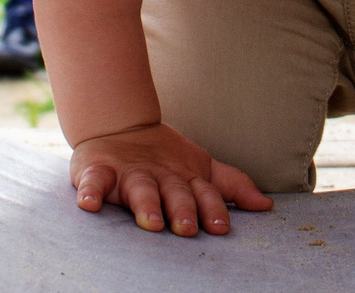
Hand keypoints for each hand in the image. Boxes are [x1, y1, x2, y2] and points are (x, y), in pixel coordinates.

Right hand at [70, 122, 272, 235]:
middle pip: (174, 192)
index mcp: (184, 178)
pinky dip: (89, 191)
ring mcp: (129, 173)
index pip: (203, 194)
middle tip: (187, 228)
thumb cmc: (164, 160)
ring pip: (139, 188)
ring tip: (150, 221)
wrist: (118, 126)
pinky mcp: (98, 170)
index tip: (221, 228)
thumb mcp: (200, 170)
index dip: (212, 209)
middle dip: (182, 209)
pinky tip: (88, 203)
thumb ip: (231, 186)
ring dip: (146, 204)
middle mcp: (159, 176)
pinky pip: (92, 181)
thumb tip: (266, 205)